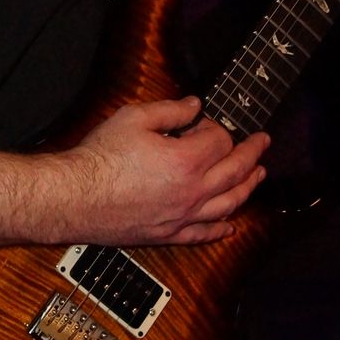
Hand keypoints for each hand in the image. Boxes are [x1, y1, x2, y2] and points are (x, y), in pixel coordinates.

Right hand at [70, 94, 269, 246]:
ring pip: (228, 204)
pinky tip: (230, 225)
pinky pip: (204, 234)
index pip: (220, 141)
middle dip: (252, 154)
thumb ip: (170, 110)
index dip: (215, 127)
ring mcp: (182, 217)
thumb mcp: (134, 118)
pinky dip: (221, 229)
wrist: (75, 196)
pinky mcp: (168, 234)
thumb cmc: (100, 159)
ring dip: (248, 188)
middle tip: (263, 142)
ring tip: (259, 176)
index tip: (204, 122)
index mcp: (186, 161)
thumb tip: (194, 106)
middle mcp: (192, 192)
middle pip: (235, 172)